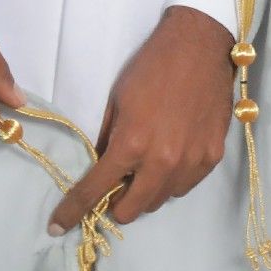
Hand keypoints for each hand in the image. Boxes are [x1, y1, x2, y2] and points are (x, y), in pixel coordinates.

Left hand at [49, 6, 235, 234]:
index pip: (96, 190)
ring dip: (146, 191)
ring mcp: (191, 162)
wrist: (200, 45)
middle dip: (116, 203)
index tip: (58, 225)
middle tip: (116, 183)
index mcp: (132, 143)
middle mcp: (162, 161)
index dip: (73, 210)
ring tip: (147, 165)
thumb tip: (100, 165)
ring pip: (160, 200)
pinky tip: (170, 157)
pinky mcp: (212, 157)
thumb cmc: (152, 66)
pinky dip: (172, 180)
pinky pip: (185, 186)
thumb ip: (107, 138)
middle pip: (131, 209)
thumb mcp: (117, 99)